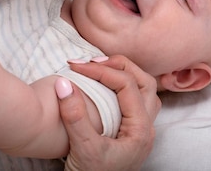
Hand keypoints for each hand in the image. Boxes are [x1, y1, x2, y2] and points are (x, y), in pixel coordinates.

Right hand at [55, 55, 160, 170]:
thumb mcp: (82, 148)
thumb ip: (74, 116)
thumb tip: (64, 83)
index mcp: (140, 129)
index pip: (127, 84)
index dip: (101, 70)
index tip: (75, 66)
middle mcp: (146, 127)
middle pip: (144, 82)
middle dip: (119, 66)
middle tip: (92, 61)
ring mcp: (140, 130)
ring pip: (143, 90)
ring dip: (124, 75)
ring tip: (100, 69)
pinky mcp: (130, 133)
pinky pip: (134, 100)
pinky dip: (121, 87)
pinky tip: (102, 88)